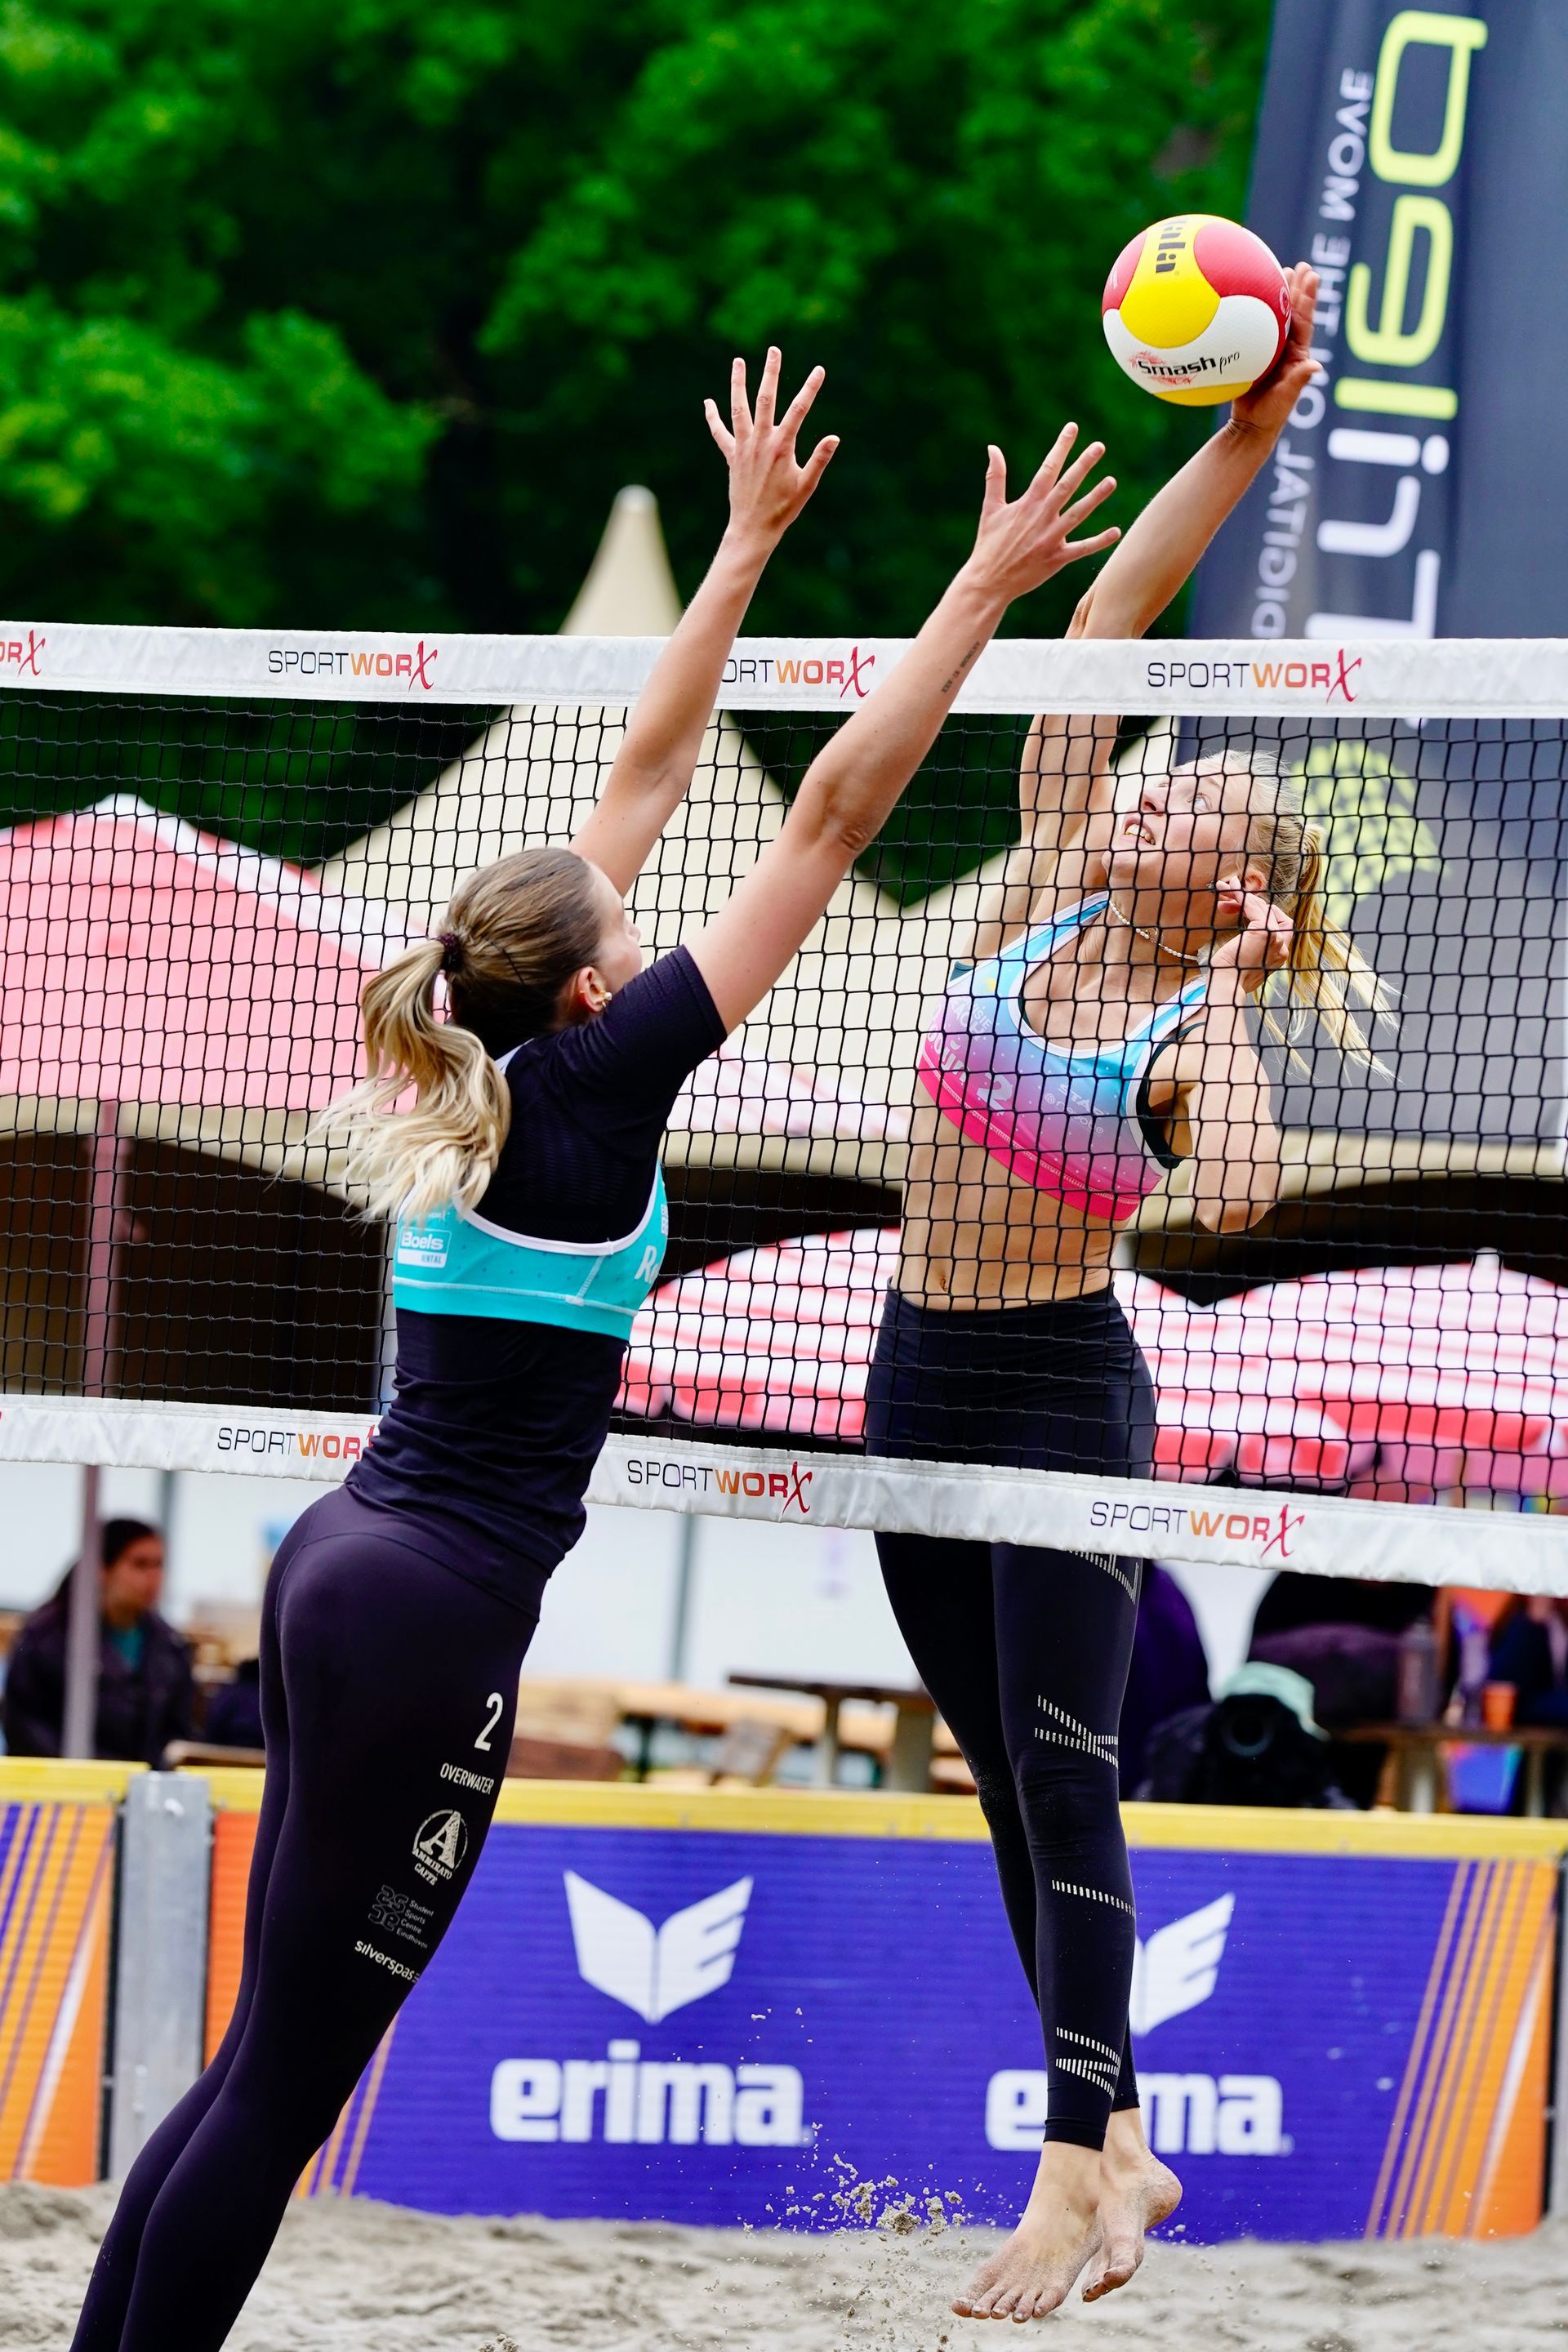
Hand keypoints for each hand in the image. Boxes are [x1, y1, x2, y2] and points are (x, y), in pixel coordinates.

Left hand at [705, 347, 837, 552]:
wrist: (753, 528)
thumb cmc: (784, 509)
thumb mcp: (807, 485)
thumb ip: (820, 459)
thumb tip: (834, 438)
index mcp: (782, 447)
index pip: (799, 410)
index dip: (810, 389)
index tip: (819, 370)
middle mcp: (760, 442)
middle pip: (766, 399)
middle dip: (771, 373)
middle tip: (774, 350)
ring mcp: (743, 448)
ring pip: (739, 408)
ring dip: (738, 384)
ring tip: (738, 362)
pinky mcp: (732, 457)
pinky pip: (720, 433)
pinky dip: (713, 418)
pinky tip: (708, 402)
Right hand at [961, 426, 1118, 609]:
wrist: (988, 581)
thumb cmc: (989, 544)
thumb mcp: (991, 508)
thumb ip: (995, 477)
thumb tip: (992, 448)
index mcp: (1027, 503)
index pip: (1048, 469)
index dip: (1061, 447)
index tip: (1073, 428)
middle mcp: (1042, 517)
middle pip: (1067, 486)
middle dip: (1083, 465)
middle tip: (1099, 447)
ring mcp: (1051, 538)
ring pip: (1078, 513)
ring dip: (1095, 497)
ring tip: (1112, 481)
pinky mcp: (1056, 559)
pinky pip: (1082, 548)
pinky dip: (1099, 541)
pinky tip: (1116, 531)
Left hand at [1209, 885, 1292, 993]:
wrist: (1226, 986)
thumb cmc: (1228, 976)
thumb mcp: (1244, 960)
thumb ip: (1250, 947)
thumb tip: (1242, 938)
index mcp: (1279, 955)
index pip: (1280, 926)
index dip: (1261, 913)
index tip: (1238, 907)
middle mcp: (1283, 947)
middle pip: (1275, 914)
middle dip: (1253, 903)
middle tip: (1229, 897)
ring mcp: (1276, 939)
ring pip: (1264, 908)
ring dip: (1243, 895)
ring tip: (1223, 889)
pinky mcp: (1265, 932)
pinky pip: (1255, 908)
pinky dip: (1242, 898)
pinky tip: (1230, 892)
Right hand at [1231, 263, 1319, 438]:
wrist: (1249, 427)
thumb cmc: (1270, 416)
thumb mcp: (1285, 399)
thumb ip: (1298, 382)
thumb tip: (1316, 367)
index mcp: (1297, 355)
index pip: (1304, 321)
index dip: (1307, 298)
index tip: (1311, 275)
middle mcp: (1286, 348)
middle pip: (1293, 312)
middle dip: (1297, 288)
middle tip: (1299, 265)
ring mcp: (1270, 350)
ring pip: (1275, 317)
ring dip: (1278, 294)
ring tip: (1279, 271)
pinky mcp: (1254, 355)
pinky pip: (1254, 330)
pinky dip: (1252, 313)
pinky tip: (1244, 298)